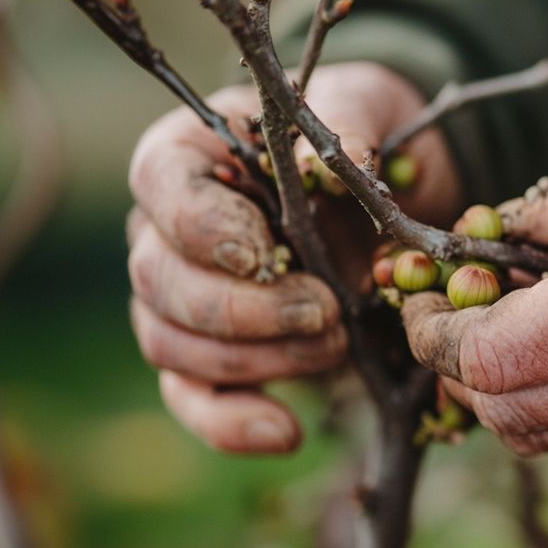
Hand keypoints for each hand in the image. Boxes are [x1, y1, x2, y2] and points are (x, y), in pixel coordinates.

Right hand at [128, 63, 460, 453]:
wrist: (390, 196)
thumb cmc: (365, 142)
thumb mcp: (369, 114)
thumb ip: (350, 121)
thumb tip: (332, 158)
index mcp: (193, 153)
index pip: (159, 183)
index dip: (202, 226)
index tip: (263, 253)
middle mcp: (168, 228)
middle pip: (157, 278)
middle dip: (244, 308)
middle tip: (326, 311)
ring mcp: (181, 296)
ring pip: (169, 342)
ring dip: (253, 359)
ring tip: (334, 347)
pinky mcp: (212, 356)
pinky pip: (192, 399)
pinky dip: (231, 425)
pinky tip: (287, 433)